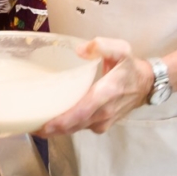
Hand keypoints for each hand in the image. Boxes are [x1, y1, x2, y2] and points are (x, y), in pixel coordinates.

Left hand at [37, 37, 153, 136]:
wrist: (147, 85)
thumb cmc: (130, 67)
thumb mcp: (122, 49)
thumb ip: (103, 45)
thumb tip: (81, 50)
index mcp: (107, 93)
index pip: (82, 112)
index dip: (63, 121)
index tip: (44, 124)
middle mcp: (104, 112)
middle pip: (74, 125)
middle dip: (52, 129)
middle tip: (29, 126)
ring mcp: (103, 121)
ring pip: (76, 129)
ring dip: (56, 130)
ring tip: (36, 126)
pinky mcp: (101, 125)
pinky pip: (81, 128)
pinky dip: (66, 128)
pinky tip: (52, 123)